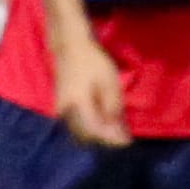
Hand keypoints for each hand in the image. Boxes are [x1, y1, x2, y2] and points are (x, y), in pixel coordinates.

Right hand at [53, 35, 131, 151]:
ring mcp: (61, 110)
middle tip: (123, 136)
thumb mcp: (110, 84)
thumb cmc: (93, 62)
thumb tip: (118, 132)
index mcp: (77, 106)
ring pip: (79, 132)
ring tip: (115, 129)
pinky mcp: (62, 107)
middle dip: (105, 139)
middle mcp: (65, 112)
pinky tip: (104, 121)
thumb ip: (113, 109)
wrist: (70, 47)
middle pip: (85, 137)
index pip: (95, 132)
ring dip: (97, 135)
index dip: (112, 140)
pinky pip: (75, 125)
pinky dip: (90, 127)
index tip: (128, 141)